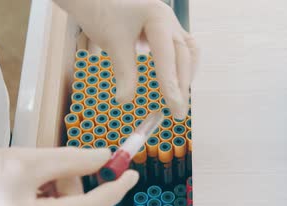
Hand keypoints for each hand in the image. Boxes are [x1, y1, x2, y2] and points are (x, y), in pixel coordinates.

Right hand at [0, 148, 137, 205]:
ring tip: (24, 176)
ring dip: (54, 186)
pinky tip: (20, 188)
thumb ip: (73, 160)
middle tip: (45, 163)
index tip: (132, 174)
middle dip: (68, 180)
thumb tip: (105, 158)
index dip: (114, 190)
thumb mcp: (29, 161)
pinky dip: (44, 196)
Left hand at [54, 0, 198, 119]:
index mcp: (157, 18)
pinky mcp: (168, 31)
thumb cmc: (103, 14)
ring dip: (186, 76)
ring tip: (179, 99)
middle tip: (178, 113)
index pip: (168, 56)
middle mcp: (169, 20)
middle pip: (184, 56)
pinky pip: (183, 51)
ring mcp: (171, 24)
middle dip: (182, 85)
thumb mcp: (113, 44)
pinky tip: (176, 82)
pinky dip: (181, 68)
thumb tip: (126, 101)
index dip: (171, 83)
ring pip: (189, 53)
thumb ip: (124, 72)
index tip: (174, 107)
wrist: (97, 0)